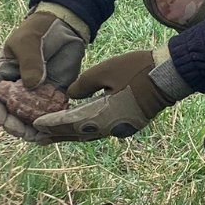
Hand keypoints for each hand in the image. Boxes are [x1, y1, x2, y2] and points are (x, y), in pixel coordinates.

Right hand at [0, 7, 87, 141]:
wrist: (65, 27)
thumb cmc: (39, 30)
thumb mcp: (29, 41)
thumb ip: (29, 62)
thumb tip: (32, 85)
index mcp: (1, 77)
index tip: (0, 120)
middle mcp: (16, 91)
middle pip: (9, 116)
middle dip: (13, 126)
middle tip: (21, 131)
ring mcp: (35, 97)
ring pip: (29, 121)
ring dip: (32, 131)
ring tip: (39, 135)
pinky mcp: (53, 98)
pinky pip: (49, 117)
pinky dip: (50, 126)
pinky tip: (54, 132)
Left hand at [33, 45, 191, 141]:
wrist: (169, 76)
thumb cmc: (138, 69)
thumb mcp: (105, 70)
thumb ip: (83, 84)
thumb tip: (70, 95)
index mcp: (103, 116)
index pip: (70, 123)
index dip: (51, 124)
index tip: (35, 125)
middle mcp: (110, 127)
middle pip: (77, 134)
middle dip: (57, 134)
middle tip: (36, 136)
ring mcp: (120, 128)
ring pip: (88, 134)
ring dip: (70, 134)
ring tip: (51, 134)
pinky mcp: (127, 124)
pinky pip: (99, 129)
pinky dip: (84, 128)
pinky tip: (76, 125)